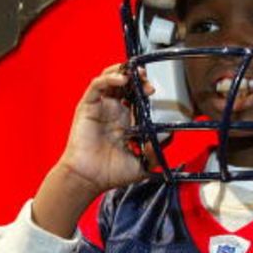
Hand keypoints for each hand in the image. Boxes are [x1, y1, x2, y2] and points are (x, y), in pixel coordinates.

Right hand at [56, 64, 152, 194]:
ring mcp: (99, 108)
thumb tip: (166, 138)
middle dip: (137, 78)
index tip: (154, 91)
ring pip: (110, 79)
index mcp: (124, 122)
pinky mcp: (87, 107)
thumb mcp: (142, 164)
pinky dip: (109, 78)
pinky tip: (122, 79)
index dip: (144, 90)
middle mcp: (111, 112)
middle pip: (125, 85)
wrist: (89, 179)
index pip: (136, 98)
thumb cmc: (110, 173)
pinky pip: (97, 86)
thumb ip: (155, 152)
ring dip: (124, 72)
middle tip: (147, 80)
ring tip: (136, 73)